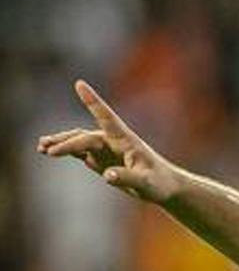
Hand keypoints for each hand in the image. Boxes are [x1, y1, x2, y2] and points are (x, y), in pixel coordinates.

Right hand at [36, 80, 179, 203]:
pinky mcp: (101, 159)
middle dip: (67, 142)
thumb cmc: (159, 183)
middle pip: (86, 137)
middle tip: (48, 151)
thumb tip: (106, 176)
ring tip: (42, 147)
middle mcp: (114, 141)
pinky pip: (79, 151)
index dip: (93, 101)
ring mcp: (106, 149)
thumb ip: (127, 178)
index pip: (106, 117)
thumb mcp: (145, 183)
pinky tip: (48, 150)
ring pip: (79, 141)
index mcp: (126, 140)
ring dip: (61, 143)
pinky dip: (65, 150)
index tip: (79, 83)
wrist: (164, 187)